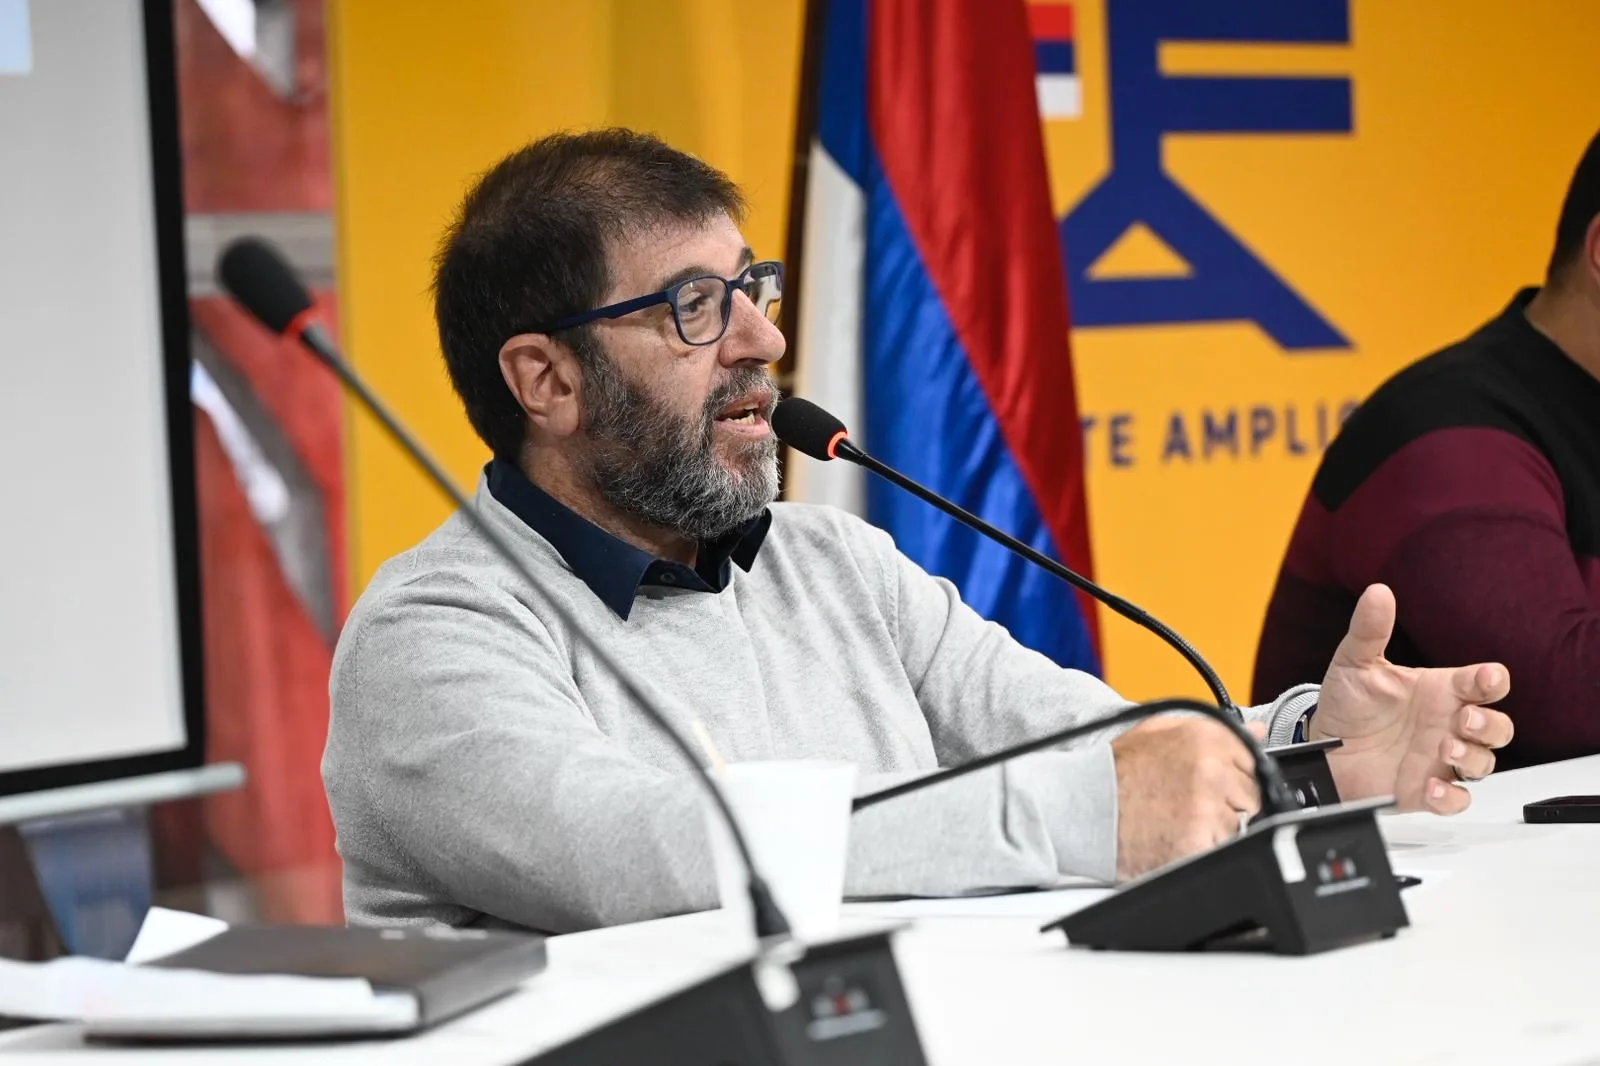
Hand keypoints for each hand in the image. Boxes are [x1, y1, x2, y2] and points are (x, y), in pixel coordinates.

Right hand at [1110, 716, 1265, 879]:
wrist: (1082, 805)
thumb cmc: (1115, 771)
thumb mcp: (1159, 731)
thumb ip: (1213, 729)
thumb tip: (1257, 732)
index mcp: (1207, 738)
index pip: (1254, 762)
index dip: (1231, 775)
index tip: (1209, 781)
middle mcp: (1211, 771)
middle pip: (1250, 798)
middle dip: (1225, 803)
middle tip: (1187, 802)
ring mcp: (1206, 809)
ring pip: (1234, 828)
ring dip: (1211, 828)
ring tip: (1175, 819)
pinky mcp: (1197, 844)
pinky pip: (1217, 851)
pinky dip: (1197, 849)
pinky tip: (1172, 836)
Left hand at [1312, 584, 1514, 813]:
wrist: (1321, 746)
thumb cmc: (1347, 704)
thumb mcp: (1354, 664)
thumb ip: (1369, 631)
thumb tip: (1378, 593)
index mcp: (1440, 692)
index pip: (1483, 684)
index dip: (1492, 681)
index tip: (1487, 679)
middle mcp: (1447, 726)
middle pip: (1497, 728)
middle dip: (1490, 725)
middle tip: (1463, 720)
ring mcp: (1439, 760)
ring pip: (1483, 763)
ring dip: (1471, 758)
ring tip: (1443, 748)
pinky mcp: (1423, 791)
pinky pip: (1455, 801)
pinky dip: (1450, 798)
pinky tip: (1431, 787)